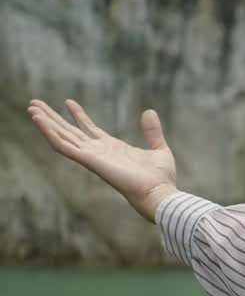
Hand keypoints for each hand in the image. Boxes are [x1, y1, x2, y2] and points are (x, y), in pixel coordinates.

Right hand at [26, 99, 177, 222]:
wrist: (160, 194)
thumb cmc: (161, 178)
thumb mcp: (159, 149)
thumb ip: (152, 131)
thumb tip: (149, 112)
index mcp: (113, 149)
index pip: (90, 130)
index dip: (79, 116)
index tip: (68, 102)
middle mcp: (99, 153)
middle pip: (71, 132)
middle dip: (53, 118)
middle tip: (36, 103)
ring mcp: (93, 157)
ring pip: (63, 137)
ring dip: (46, 123)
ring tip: (32, 108)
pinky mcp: (90, 161)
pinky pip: (64, 146)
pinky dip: (50, 134)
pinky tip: (39, 121)